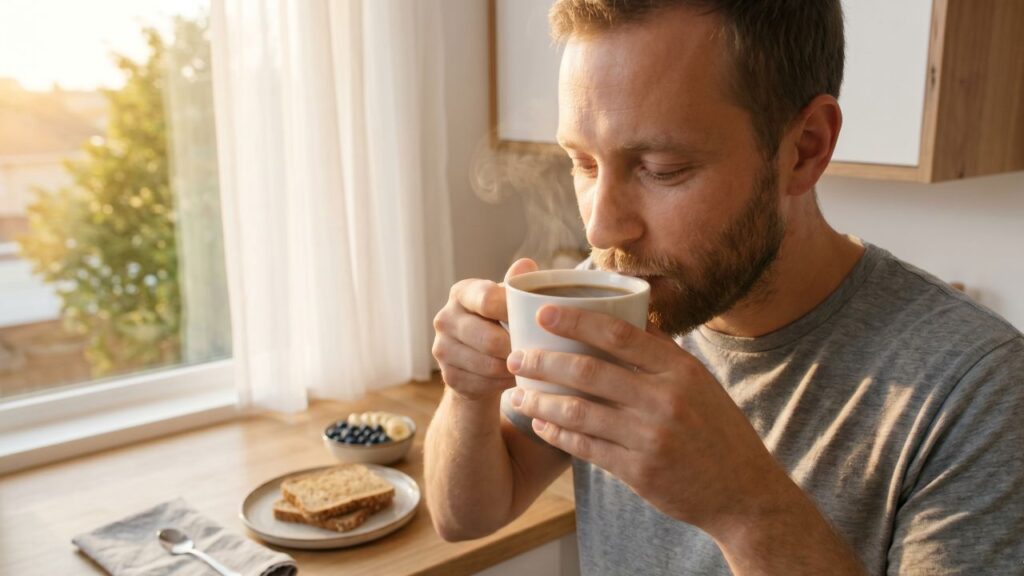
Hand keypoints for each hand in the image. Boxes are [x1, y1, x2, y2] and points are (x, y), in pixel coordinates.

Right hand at [432, 258, 538, 401]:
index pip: (487, 299)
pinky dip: (503, 383)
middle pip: (488, 339)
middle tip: (538, 351)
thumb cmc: (501, 322)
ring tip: (530, 365)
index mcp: (462, 293)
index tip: (537, 321)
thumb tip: (526, 265)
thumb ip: (517, 284)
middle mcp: (445, 319)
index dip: (514, 312)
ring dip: (513, 368)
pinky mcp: (448, 377)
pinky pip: (484, 384)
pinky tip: (513, 377)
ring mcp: (442, 349)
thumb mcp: (509, 301)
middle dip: (516, 347)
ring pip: (488, 365)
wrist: (479, 360)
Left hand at [505, 304, 794, 536]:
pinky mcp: (638, 471)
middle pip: (589, 371)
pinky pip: (586, 447)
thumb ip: (663, 354)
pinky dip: (557, 434)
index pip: (619, 334)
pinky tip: (540, 425)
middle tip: (516, 358)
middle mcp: (664, 399)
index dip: (576, 320)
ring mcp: (650, 437)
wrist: (742, 492)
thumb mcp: (700, 382)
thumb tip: (631, 315)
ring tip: (517, 394)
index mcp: (679, 369)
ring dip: (541, 401)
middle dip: (544, 362)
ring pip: (579, 412)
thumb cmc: (717, 429)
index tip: (543, 314)